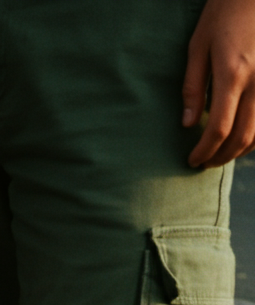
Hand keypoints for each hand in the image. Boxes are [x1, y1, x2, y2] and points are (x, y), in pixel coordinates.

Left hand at [182, 0, 254, 166]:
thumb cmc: (225, 11)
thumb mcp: (199, 44)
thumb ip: (193, 86)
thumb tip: (188, 124)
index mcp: (233, 74)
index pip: (218, 129)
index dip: (205, 151)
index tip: (193, 160)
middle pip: (241, 137)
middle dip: (221, 157)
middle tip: (205, 163)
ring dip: (239, 151)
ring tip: (221, 154)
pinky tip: (241, 139)